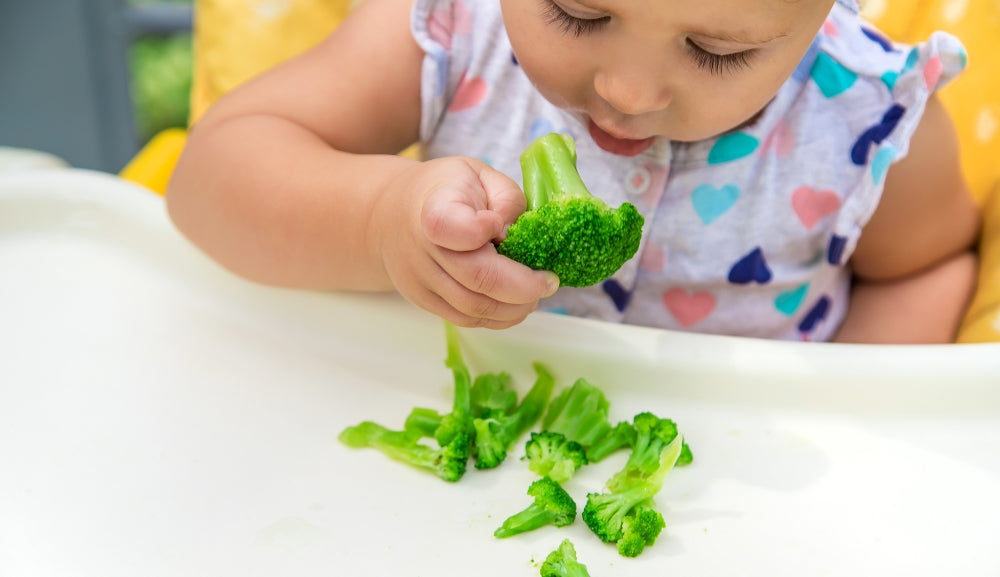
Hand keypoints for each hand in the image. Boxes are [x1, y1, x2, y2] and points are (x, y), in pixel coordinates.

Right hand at [372, 157, 558, 328]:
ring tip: (534, 293)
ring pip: (473, 308)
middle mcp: (422, 249)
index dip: (484, 231)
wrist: (392, 215)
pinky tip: (515, 304)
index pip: (452, 227)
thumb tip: (514, 233)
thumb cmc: (445, 190)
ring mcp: (420, 280)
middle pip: (477, 279)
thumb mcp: (478, 174)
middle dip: (523, 287)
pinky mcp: (424, 302)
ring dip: (514, 308)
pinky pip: (466, 319)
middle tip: (548, 281)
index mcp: (434, 209)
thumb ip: (506, 197)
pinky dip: (498, 318)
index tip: (500, 226)